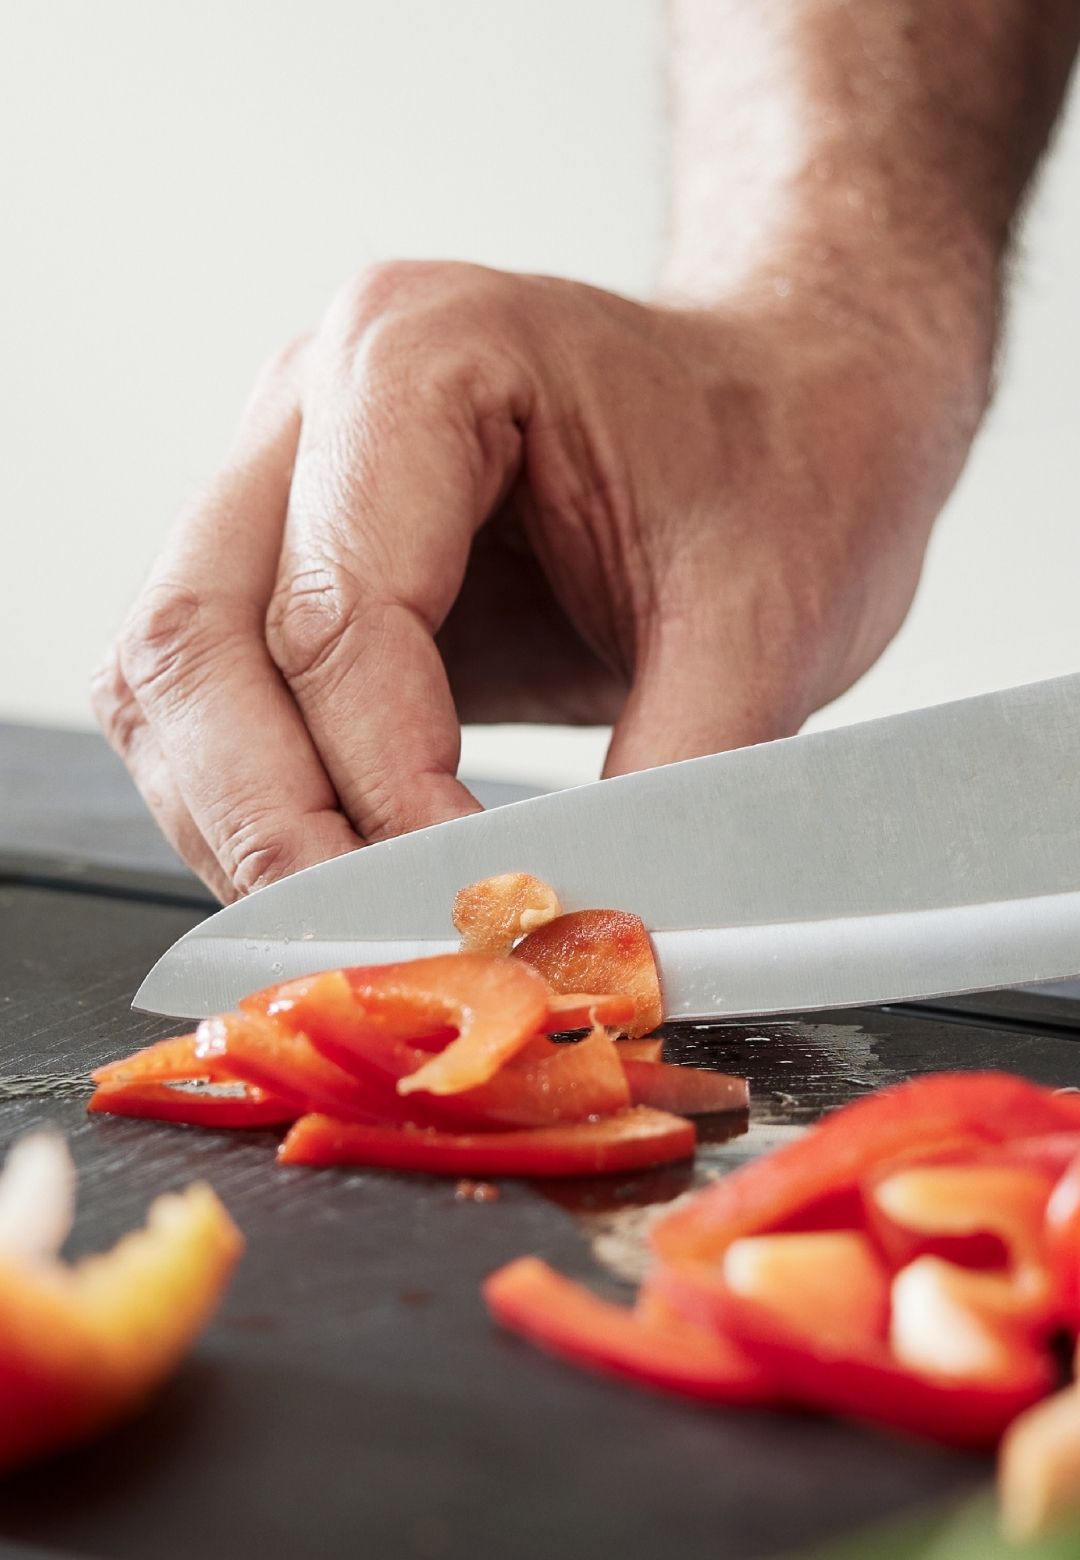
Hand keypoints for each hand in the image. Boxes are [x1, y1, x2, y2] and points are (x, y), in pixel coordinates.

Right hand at [92, 260, 981, 900]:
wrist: (784, 416)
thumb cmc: (782, 465)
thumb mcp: (760, 618)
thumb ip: (669, 786)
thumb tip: (574, 947)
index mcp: (420, 352)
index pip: (336, 619)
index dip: (387, 798)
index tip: (469, 912)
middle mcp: (313, 401)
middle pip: (193, 643)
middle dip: (270, 830)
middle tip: (367, 951)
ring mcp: (282, 476)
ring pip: (168, 682)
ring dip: (240, 827)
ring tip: (352, 928)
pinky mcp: (287, 558)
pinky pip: (207, 702)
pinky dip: (253, 805)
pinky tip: (338, 870)